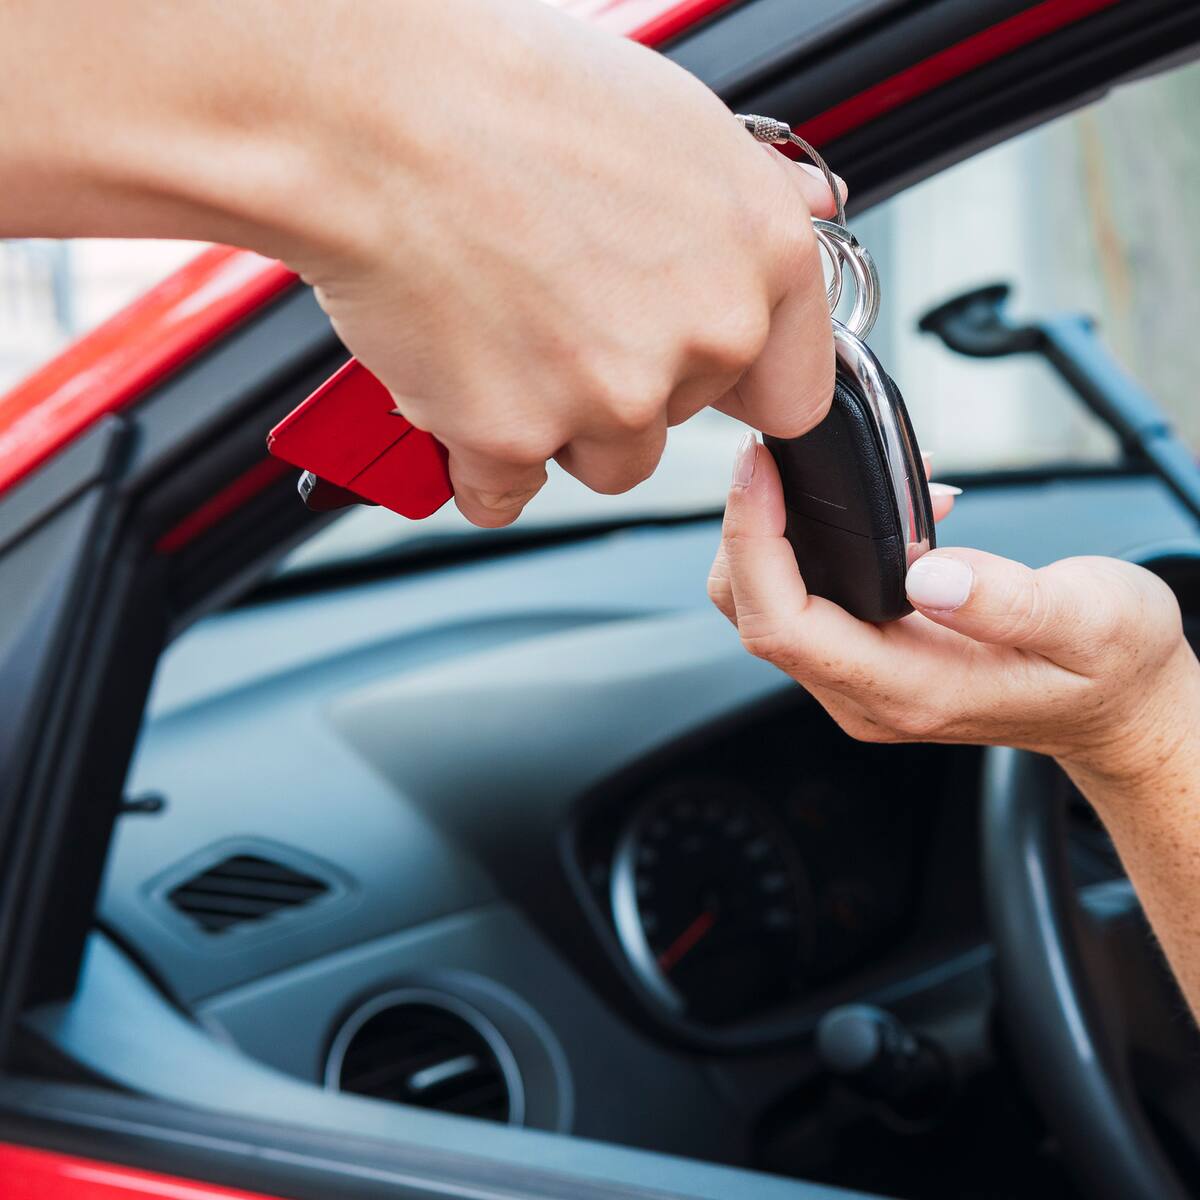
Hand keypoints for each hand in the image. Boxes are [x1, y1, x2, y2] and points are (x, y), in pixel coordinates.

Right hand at [282, 0, 841, 526]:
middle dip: (625, 386)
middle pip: (678, 423)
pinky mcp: (515, 438)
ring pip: (603, 463)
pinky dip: (477, 457)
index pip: (791, 392)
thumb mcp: (674, 121)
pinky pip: (505, 491)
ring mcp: (610, 398)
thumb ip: (749, 200)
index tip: (693, 374)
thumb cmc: (509, 94)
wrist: (375, 111)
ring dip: (558, 426)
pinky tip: (455, 385)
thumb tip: (803, 216)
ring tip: (502, 337)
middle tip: (556, 310)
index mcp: (761, 260)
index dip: (734, 384)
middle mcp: (702, 337)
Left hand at [708, 435, 1199, 789]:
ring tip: (841, 477)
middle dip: (748, 532)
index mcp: (910, 690)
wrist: (1114, 709)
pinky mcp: (866, 659)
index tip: (759, 470)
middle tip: (778, 458)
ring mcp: (861, 681)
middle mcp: (867, 694)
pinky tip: (875, 509)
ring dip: (779, 534)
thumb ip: (1009, 601)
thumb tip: (927, 574)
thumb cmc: (1108, 671)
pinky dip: (814, 546)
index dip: (754, 543)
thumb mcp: (1090, 623)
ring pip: (769, 608)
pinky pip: (808, 601)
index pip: (785, 624)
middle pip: (756, 615)